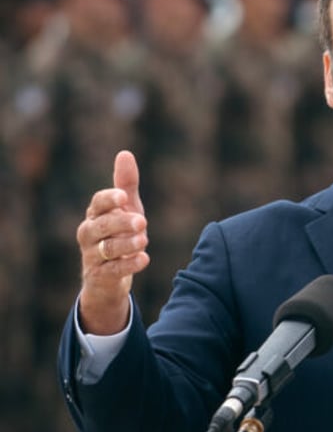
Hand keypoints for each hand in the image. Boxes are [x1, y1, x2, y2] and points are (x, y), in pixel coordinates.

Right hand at [76, 150, 149, 334]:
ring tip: (144, 240)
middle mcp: (89, 234)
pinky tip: (144, 259)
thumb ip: (126, 185)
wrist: (108, 277)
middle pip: (101, 226)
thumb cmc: (118, 235)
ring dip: (126, 244)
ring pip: (107, 248)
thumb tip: (125, 154)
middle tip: (142, 221)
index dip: (109, 199)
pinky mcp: (100, 276)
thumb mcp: (126, 209)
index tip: (124, 196)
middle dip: (120, 222)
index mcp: (95, 215)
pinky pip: (112, 271)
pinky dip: (128, 265)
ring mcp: (92, 256)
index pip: (97, 203)